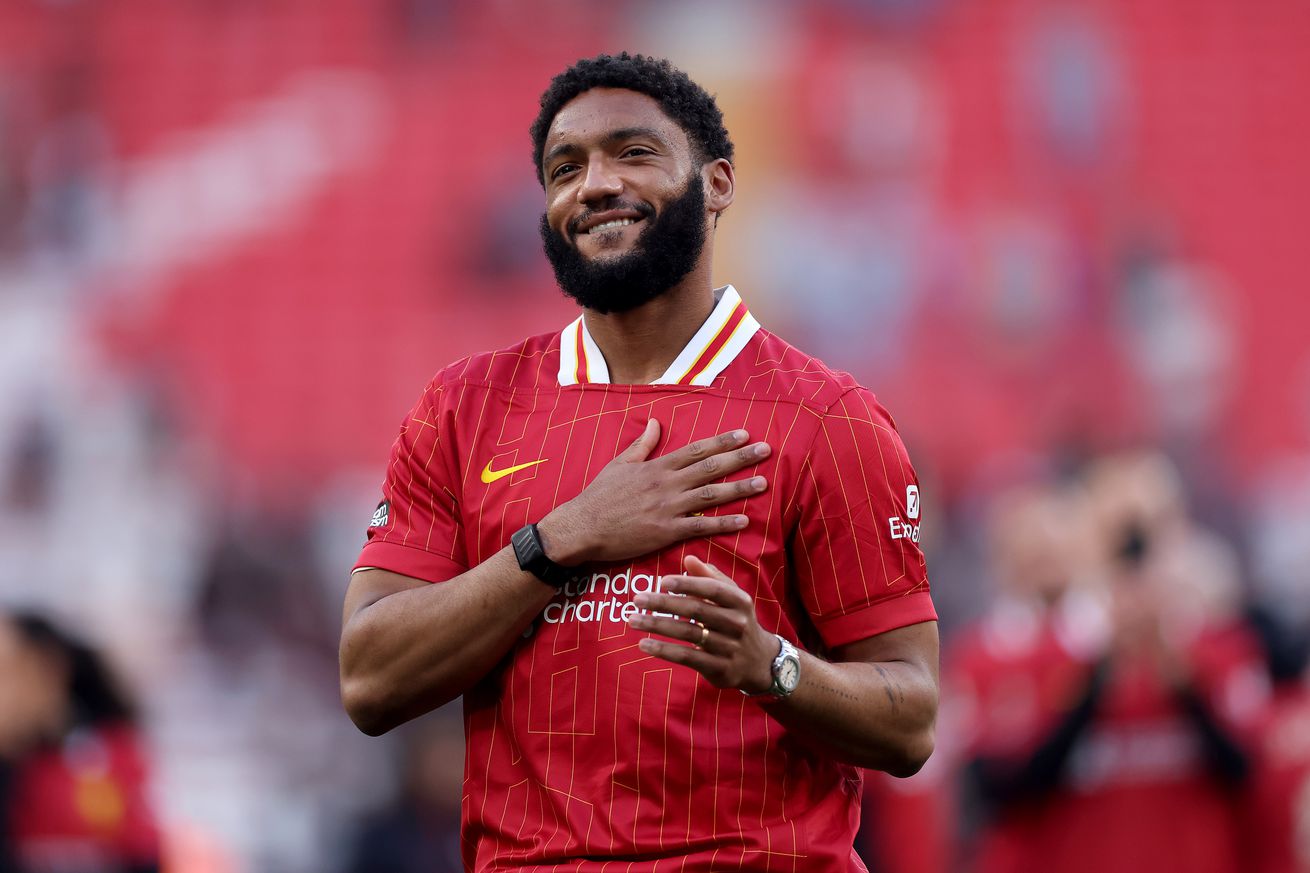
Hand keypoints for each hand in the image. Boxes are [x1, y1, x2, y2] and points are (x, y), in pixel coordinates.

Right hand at [539, 421, 769, 564]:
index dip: (723, 441)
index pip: (697, 450)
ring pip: (711, 495)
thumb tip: (654, 422)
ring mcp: (669, 508)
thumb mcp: (619, 464)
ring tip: (763, 482)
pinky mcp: (667, 532)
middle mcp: (668, 484)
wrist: (583, 526)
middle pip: (711, 468)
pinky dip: (724, 523)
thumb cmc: (599, 496)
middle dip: (741, 458)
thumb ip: (642, 444)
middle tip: (767, 450)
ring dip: (740, 488)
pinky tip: (744, 520)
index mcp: (658, 466)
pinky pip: (701, 526)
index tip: (744, 434)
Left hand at [628, 555, 778, 693]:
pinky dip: (664, 650)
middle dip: (664, 604)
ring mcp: (728, 647)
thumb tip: (688, 559)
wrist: (760, 662)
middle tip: (637, 599)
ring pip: (687, 633)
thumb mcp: (732, 597)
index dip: (687, 584)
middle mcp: (736, 623)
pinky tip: (644, 644)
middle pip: (695, 610)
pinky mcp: (718, 668)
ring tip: (633, 620)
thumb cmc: (738, 621)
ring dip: (657, 626)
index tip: (662, 581)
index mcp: (739, 601)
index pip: (712, 589)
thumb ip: (710, 577)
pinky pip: (687, 657)